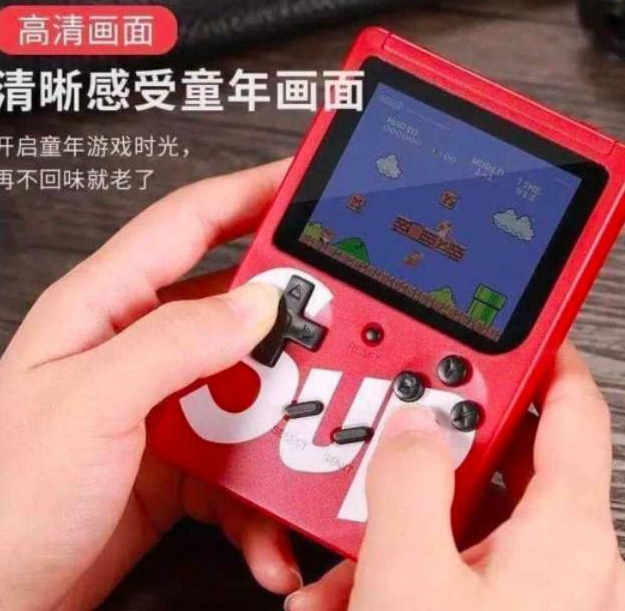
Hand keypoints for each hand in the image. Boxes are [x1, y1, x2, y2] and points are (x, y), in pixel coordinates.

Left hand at [0, 159, 301, 609]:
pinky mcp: (182, 454)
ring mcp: (163, 402)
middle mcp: (137, 347)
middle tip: (338, 323)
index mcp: (103, 308)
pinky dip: (264, 490)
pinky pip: (243, 453)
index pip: (187, 223)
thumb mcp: (88, 404)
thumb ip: (175, 343)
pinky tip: (267, 522)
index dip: (248, 193)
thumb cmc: (3, 505)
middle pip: (233, 305)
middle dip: (289, 314)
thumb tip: (254, 304)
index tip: (302, 184)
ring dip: (284, 415)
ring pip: (249, 382)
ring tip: (309, 439)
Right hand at [287, 341, 624, 610]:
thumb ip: (409, 481)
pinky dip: (393, 571)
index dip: (546, 357)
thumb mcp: (413, 575)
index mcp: (563, 534)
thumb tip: (411, 428)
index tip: (519, 325)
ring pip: (454, 523)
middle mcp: (555, 560)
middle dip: (426, 456)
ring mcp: (522, 595)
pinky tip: (344, 599)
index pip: (571, 409)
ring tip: (339, 559)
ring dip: (390, 528)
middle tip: (385, 438)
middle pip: (493, 464)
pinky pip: (442, 569)